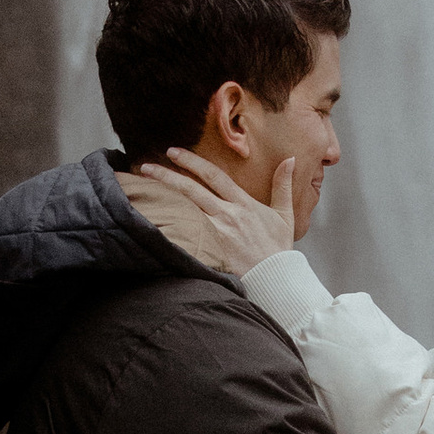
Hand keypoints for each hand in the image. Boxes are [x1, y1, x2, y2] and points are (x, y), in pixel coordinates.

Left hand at [116, 146, 295, 277]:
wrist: (276, 280)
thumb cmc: (278, 250)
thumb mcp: (285, 215)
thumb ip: (283, 186)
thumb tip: (290, 159)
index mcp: (243, 204)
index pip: (213, 176)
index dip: (192, 162)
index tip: (173, 152)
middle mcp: (227, 216)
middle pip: (192, 190)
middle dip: (167, 175)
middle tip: (146, 166)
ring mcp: (217, 234)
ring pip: (184, 210)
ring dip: (163, 197)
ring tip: (143, 188)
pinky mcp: (210, 252)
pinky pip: (186, 236)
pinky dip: (168, 227)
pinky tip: (149, 221)